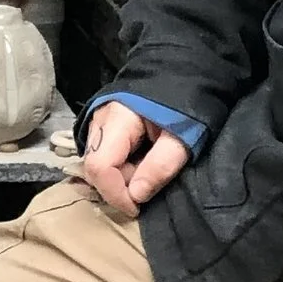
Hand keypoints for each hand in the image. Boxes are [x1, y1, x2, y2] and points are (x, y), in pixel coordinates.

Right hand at [80, 100, 191, 215]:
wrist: (186, 73)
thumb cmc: (188, 103)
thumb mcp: (184, 136)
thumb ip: (160, 166)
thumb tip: (135, 195)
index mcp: (117, 118)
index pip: (100, 166)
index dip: (114, 193)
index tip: (136, 208)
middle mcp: (100, 119)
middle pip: (95, 166)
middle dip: (118, 185)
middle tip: (148, 183)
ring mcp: (99, 121)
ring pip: (98, 162)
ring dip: (120, 176)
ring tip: (148, 168)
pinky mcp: (104, 125)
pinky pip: (104, 155)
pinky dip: (120, 166)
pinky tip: (141, 160)